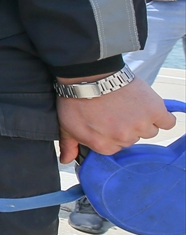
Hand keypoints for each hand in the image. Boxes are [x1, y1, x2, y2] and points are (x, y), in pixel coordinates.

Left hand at [57, 76, 174, 162]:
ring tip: (130, 107)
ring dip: (143, 121)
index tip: (108, 123)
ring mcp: (140, 125)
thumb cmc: (77, 98)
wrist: (90, 74)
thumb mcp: (66, 124)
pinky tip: (152, 111)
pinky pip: (168, 122)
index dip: (111, 135)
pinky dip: (162, 118)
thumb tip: (67, 160)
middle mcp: (123, 138)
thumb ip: (68, 145)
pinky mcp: (154, 110)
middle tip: (117, 112)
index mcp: (103, 145)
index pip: (115, 148)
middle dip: (126, 127)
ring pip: (149, 131)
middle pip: (132, 139)